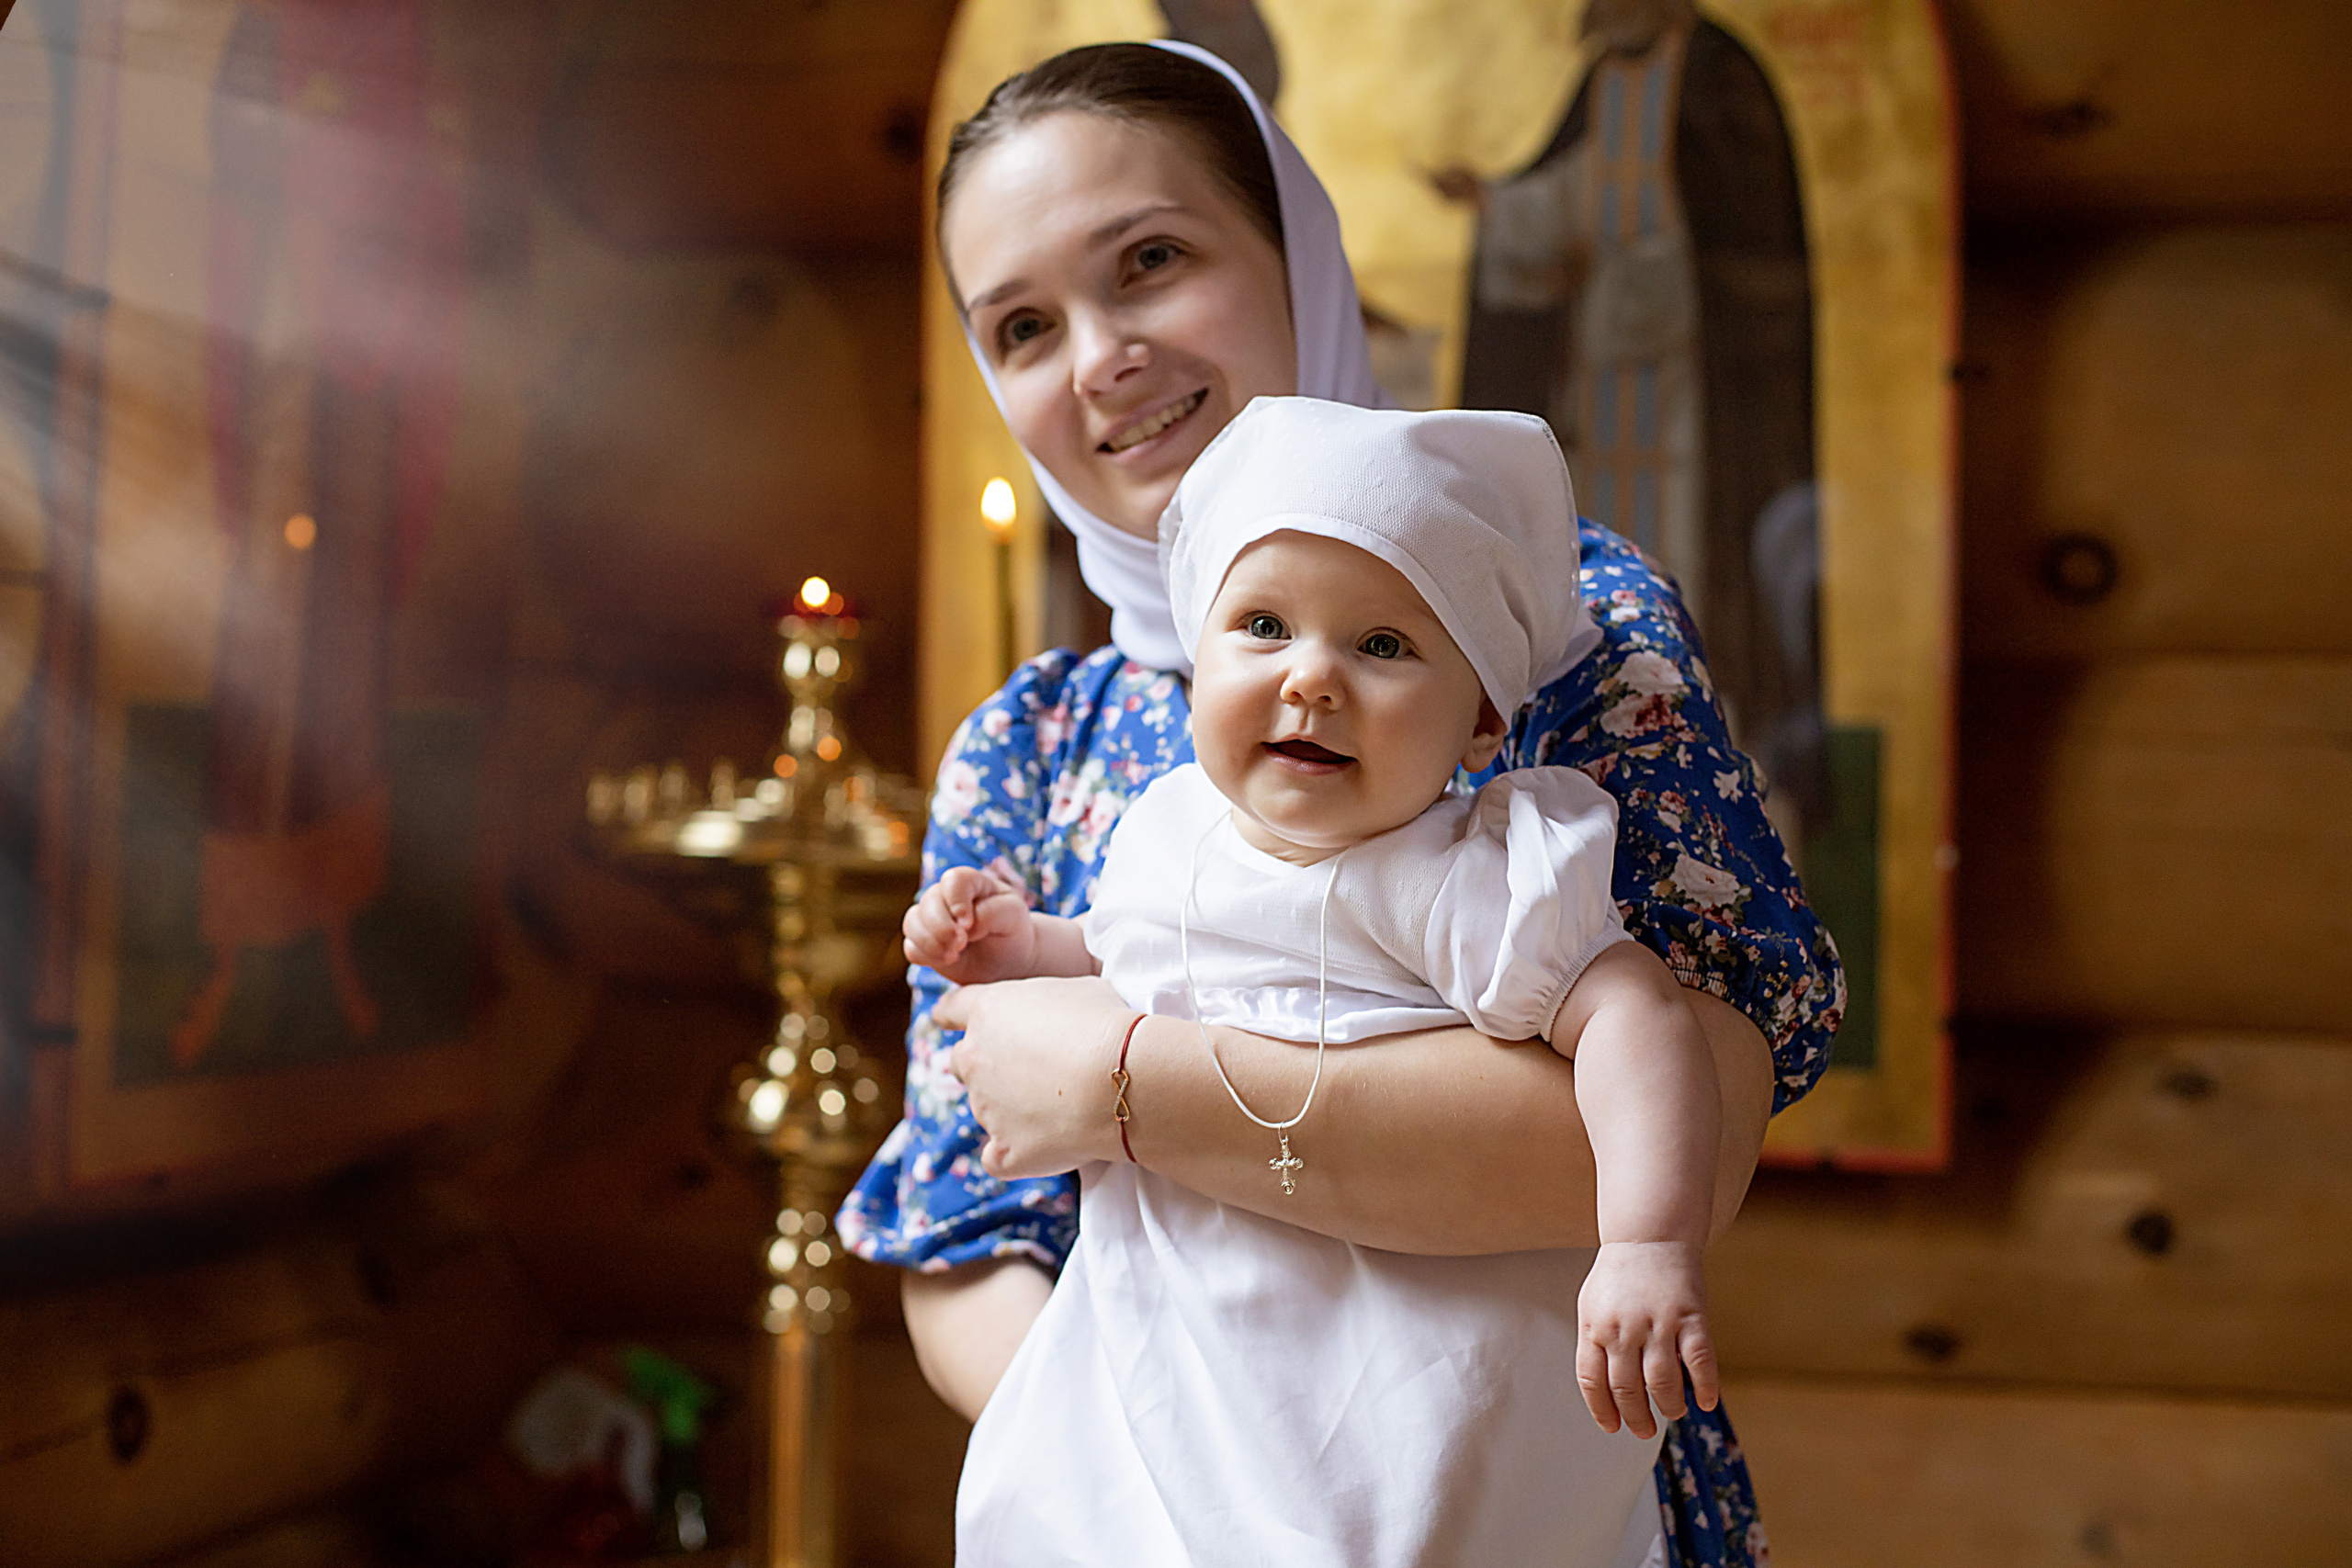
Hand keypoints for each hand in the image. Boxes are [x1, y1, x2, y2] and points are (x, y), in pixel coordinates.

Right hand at [903, 865, 1035, 983]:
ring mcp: (932, 918)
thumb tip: (964, 926)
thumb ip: (991, 914)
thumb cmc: (1012, 930)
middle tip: (961, 945)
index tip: (968, 924)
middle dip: (942, 927)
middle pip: (928, 901)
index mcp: (971, 883)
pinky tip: (947, 960)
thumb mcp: (1013, 916)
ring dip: (930, 943)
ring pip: (913, 922)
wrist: (1007, 958)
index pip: (953, 880)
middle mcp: (946, 896)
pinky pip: (911, 947)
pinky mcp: (924, 942)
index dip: (956, 901)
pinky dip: (926, 956)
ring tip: (953, 956)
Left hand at [934, 976, 1134, 1178]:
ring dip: (1011, 1108)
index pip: (952, 1009)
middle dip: (984, 1065)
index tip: (946, 1018)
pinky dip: (1014, 1153)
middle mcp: (974, 1058)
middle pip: (962, 1062)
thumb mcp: (1076, 990)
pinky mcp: (1004, 1150)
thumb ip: (1044, 1005)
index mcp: (988, 1011)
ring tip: (1062, 1106)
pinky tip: (1043, 1147)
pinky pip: (998, 1157)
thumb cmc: (1106, 1026)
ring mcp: (985, 1108)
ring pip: (986, 1109)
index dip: (950, 1014)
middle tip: (1026, 1070)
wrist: (1121, 1080)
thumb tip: (1051, 1020)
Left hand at [1575, 1240, 1717, 1439]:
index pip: (1592, 1381)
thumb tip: (1605, 1394)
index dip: (1603, 1410)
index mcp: (1594, 1327)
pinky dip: (1704, 1386)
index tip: (1613, 1427)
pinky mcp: (1690, 1316)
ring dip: (1668, 1406)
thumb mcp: (1593, 1307)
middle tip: (1644, 1430)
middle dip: (1637, 1418)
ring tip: (1672, 1412)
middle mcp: (1623, 1328)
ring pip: (1662, 1382)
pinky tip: (1705, 1400)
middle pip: (1627, 1389)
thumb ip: (1596, 1346)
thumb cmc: (1620, 1277)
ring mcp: (1657, 1322)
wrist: (1649, 1235)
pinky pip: (1699, 1360)